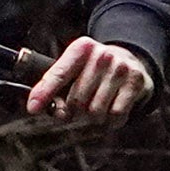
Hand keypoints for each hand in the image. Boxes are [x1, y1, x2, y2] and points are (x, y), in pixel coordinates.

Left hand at [23, 37, 151, 122]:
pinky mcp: (136, 82)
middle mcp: (101, 56)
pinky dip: (110, 121)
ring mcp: (120, 68)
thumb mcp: (73, 68)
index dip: (44, 94)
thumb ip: (55, 87)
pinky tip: (109, 112)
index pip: (58, 75)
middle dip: (72, 112)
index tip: (33, 108)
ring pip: (95, 111)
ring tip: (94, 108)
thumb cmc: (93, 69)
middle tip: (75, 111)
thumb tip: (45, 109)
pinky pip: (115, 115)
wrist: (130, 60)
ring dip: (91, 118)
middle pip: (76, 100)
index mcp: (80, 49)